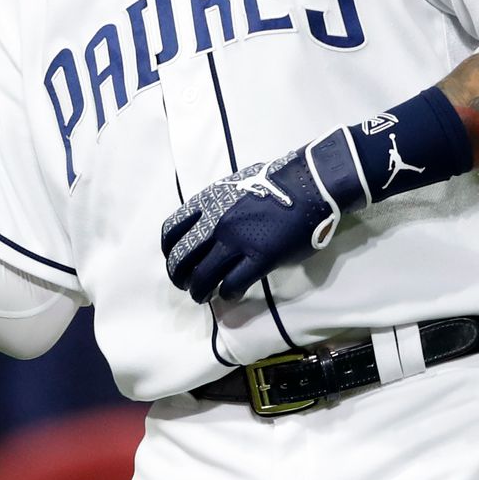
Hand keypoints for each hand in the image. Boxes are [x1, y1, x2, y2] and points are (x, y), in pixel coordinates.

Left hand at [161, 130, 367, 303]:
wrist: (309, 185)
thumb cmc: (275, 183)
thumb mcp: (233, 187)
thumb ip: (216, 206)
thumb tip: (208, 222)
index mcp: (208, 202)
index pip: (172, 230)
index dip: (169, 250)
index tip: (173, 259)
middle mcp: (215, 223)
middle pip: (182, 258)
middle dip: (179, 276)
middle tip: (185, 285)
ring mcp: (237, 241)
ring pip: (204, 277)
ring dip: (199, 291)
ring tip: (203, 297)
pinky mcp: (260, 258)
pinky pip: (234, 284)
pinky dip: (228, 294)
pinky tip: (231, 294)